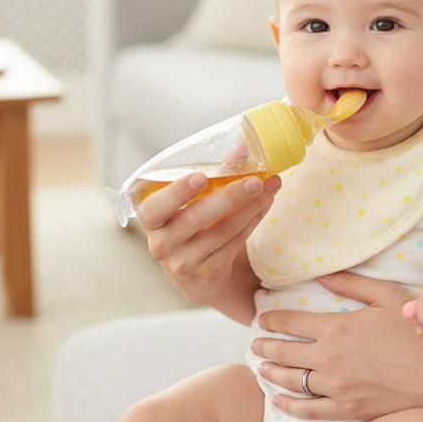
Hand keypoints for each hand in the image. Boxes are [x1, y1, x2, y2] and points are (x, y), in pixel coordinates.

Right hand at [138, 171, 279, 317]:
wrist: (195, 277)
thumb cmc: (189, 227)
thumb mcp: (188, 204)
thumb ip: (212, 173)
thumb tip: (242, 144)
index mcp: (151, 221)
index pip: (154, 208)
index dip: (177, 192)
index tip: (200, 176)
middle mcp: (163, 244)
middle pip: (197, 217)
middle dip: (230, 196)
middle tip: (255, 181)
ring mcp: (185, 262)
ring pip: (224, 230)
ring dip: (252, 206)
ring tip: (271, 186)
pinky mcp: (209, 272)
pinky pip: (236, 241)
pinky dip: (254, 219)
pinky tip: (266, 203)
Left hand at [252, 271, 422, 419]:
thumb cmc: (419, 332)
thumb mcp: (387, 297)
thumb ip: (351, 284)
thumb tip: (321, 275)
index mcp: (336, 327)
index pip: (290, 322)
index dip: (271, 320)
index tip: (262, 320)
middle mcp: (329, 358)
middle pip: (284, 352)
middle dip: (264, 346)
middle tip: (254, 344)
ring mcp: (337, 387)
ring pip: (291, 381)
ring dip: (271, 373)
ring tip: (261, 367)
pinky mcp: (348, 410)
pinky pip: (309, 410)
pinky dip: (288, 406)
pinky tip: (277, 401)